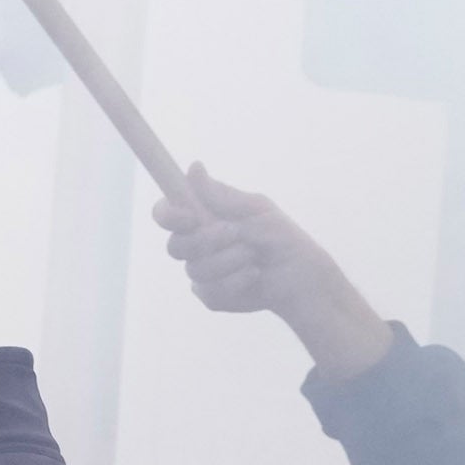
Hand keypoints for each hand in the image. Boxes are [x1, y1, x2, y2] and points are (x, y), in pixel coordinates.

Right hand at [154, 170, 394, 382]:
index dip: (168, 215)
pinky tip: (254, 275)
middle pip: (175, 246)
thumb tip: (194, 168)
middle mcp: (196, 245)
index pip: (166, 213)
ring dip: (230, 260)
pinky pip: (210, 290)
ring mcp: (201, 272)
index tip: (189, 217)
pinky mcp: (210, 295)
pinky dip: (237, 281)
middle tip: (236, 233)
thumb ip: (222, 196)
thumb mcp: (255, 209)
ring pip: (196, 269)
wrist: (298, 275)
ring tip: (254, 256)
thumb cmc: (279, 236)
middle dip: (206, 240)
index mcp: (203, 218)